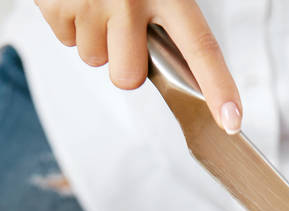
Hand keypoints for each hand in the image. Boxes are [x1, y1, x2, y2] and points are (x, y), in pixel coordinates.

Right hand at [34, 0, 241, 131]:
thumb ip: (171, 18)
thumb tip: (190, 70)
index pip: (200, 47)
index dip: (218, 88)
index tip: (231, 120)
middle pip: (129, 77)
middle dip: (124, 62)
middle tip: (121, 26)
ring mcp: (92, 2)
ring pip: (95, 61)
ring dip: (95, 38)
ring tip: (97, 1)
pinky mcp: (57, 4)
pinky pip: (67, 41)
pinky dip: (70, 23)